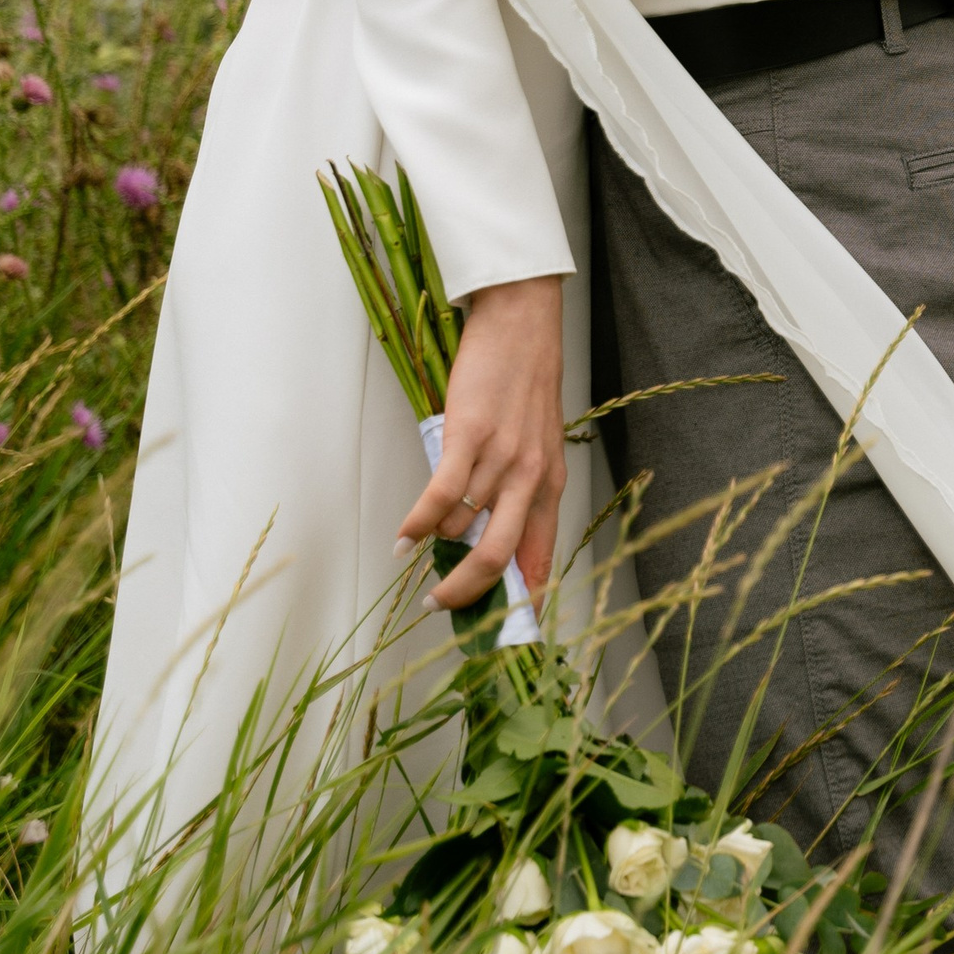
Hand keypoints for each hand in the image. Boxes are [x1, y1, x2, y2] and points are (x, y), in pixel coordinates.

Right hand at [399, 277, 566, 612]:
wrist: (523, 325)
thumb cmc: (526, 384)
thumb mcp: (539, 445)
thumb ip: (521, 492)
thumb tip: (487, 541)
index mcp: (550, 485)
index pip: (538, 558)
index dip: (519, 600)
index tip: (498, 628)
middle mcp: (530, 479)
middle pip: (498, 559)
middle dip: (465, 593)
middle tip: (439, 605)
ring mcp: (500, 459)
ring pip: (461, 526)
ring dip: (435, 540)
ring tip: (421, 538)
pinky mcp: (470, 436)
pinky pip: (439, 496)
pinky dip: (417, 523)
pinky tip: (403, 538)